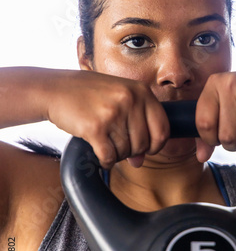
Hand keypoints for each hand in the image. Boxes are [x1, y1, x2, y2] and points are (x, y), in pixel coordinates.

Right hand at [46, 70, 169, 168]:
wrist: (56, 89)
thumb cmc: (89, 94)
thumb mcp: (119, 98)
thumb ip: (135, 125)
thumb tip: (140, 161)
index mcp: (141, 91)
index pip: (163, 128)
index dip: (157, 145)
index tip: (148, 149)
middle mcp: (130, 100)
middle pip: (144, 143)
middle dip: (132, 151)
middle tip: (119, 147)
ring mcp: (113, 113)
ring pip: (126, 151)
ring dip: (117, 154)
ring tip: (106, 145)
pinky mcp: (95, 128)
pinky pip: (109, 156)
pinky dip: (105, 160)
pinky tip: (100, 154)